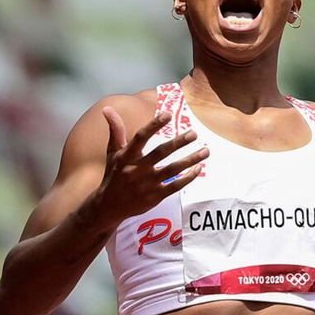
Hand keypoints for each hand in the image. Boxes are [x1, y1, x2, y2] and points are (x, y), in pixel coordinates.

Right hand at [88, 107, 209, 224]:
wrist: (109, 206)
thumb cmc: (114, 175)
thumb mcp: (113, 152)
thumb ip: (116, 130)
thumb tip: (108, 108)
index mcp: (127, 156)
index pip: (141, 137)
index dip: (154, 125)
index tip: (168, 114)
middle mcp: (137, 169)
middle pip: (161, 153)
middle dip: (178, 143)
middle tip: (194, 133)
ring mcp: (147, 184)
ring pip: (172, 170)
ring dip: (190, 160)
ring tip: (206, 151)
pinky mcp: (155, 196)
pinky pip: (175, 186)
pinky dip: (188, 178)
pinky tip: (199, 168)